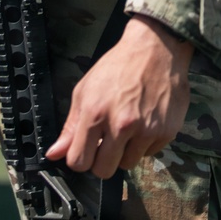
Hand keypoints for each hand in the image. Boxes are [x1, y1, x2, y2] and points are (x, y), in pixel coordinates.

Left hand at [46, 15, 192, 178]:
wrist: (156, 49)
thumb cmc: (117, 67)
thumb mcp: (85, 90)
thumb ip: (70, 126)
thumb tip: (54, 154)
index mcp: (95, 113)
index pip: (79, 161)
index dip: (80, 158)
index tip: (86, 150)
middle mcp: (121, 124)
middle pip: (103, 171)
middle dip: (102, 160)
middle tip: (107, 142)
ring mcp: (146, 130)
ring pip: (128, 165)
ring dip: (125, 152)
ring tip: (127, 128)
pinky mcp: (166, 132)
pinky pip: (149, 154)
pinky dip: (145, 143)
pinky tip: (145, 121)